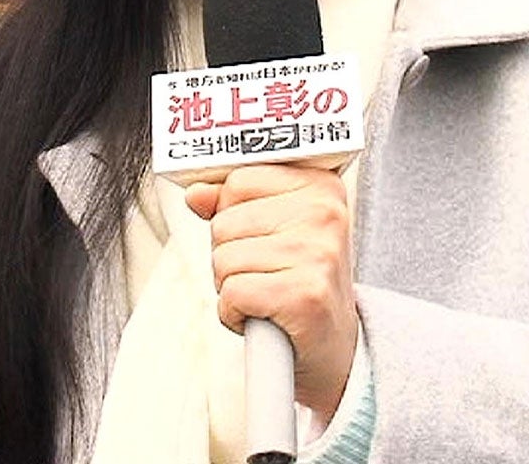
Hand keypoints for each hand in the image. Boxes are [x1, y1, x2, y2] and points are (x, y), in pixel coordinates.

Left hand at [185, 164, 357, 418]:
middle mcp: (324, 213)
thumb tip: (196, 194)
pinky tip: (262, 316)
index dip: (233, 215)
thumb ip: (233, 204)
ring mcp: (317, 253)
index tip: (261, 236)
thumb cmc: (301, 284)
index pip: (238, 181)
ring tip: (266, 294)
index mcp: (321, 186)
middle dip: (230, 255)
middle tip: (265, 273)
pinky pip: (231, 293)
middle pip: (224, 222)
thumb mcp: (274, 232)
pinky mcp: (305, 295)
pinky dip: (234, 313)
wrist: (333, 347)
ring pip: (223, 258)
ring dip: (231, 286)